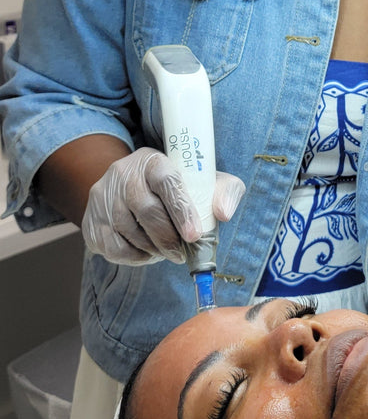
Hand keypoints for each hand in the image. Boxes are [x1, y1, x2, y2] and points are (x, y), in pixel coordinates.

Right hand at [82, 147, 244, 264]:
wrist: (134, 188)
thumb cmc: (180, 188)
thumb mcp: (207, 182)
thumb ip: (225, 192)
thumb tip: (224, 213)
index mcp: (154, 161)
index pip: (167, 183)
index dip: (182, 211)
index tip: (194, 235)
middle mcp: (123, 174)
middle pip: (147, 211)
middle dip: (169, 239)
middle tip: (182, 253)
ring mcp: (103, 197)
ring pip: (129, 231)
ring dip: (153, 249)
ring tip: (167, 251)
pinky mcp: (91, 220)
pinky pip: (113, 248)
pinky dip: (134, 257)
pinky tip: (147, 252)